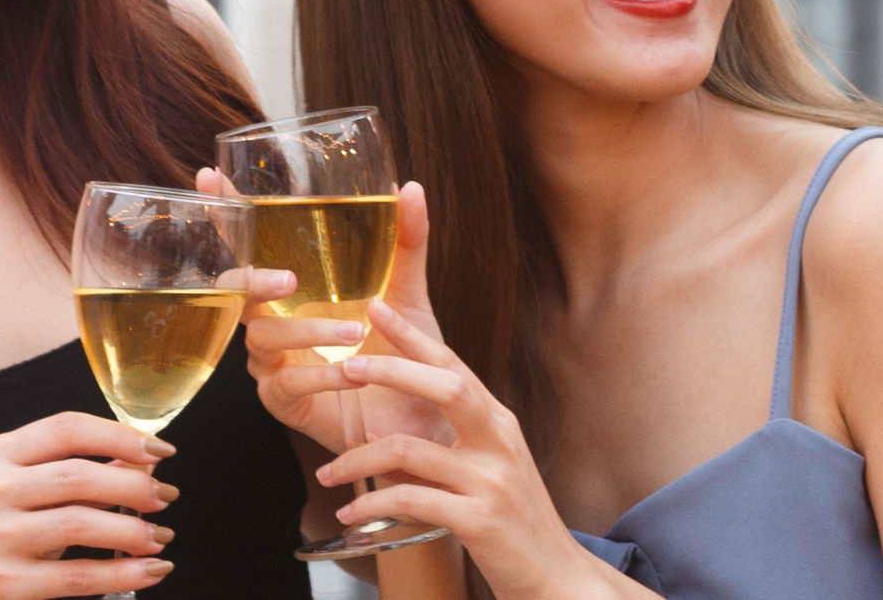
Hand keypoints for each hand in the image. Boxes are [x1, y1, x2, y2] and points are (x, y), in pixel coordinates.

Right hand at [0, 410, 180, 599]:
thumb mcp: (22, 492)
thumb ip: (75, 473)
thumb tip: (144, 462)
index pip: (65, 429)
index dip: (120, 435)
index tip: (160, 450)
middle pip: (77, 475)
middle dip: (135, 486)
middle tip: (166, 497)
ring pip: (80, 523)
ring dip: (134, 530)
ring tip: (160, 537)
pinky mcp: (2, 583)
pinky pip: (77, 575)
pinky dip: (123, 571)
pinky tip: (149, 569)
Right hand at [209, 173, 446, 454]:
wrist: (420, 419)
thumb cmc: (404, 352)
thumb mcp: (407, 292)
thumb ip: (405, 242)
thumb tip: (410, 186)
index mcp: (292, 288)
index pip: (249, 245)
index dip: (223, 213)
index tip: (208, 174)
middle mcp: (271, 320)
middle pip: (233, 291)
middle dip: (250, 279)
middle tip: (287, 278)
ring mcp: (271, 362)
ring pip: (263, 337)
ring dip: (308, 331)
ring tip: (356, 334)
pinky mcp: (282, 402)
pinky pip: (288, 383)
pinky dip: (322, 375)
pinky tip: (354, 372)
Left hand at [312, 302, 640, 599]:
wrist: (555, 577)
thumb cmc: (515, 525)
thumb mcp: (489, 472)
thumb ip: (448, 446)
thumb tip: (385, 430)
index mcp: (499, 425)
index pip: (454, 366)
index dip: (414, 338)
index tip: (377, 309)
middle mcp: (500, 442)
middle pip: (444, 386)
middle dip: (389, 371)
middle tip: (344, 369)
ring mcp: (491, 480)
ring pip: (409, 449)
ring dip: (357, 460)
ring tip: (327, 473)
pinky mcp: (479, 519)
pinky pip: (410, 500)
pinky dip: (372, 506)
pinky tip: (351, 516)